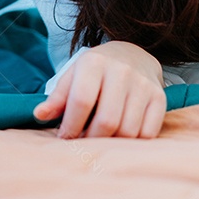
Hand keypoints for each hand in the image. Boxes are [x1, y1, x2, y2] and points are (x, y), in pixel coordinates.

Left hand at [33, 41, 166, 138]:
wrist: (133, 55)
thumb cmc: (96, 71)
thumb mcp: (73, 76)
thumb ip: (57, 98)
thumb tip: (39, 115)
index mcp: (94, 63)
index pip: (81, 101)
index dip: (71, 125)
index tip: (64, 138)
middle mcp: (122, 71)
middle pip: (107, 120)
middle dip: (91, 139)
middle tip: (83, 144)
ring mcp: (144, 85)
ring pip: (128, 130)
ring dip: (112, 143)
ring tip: (100, 140)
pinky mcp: (160, 97)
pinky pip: (147, 133)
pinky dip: (132, 143)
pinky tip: (120, 138)